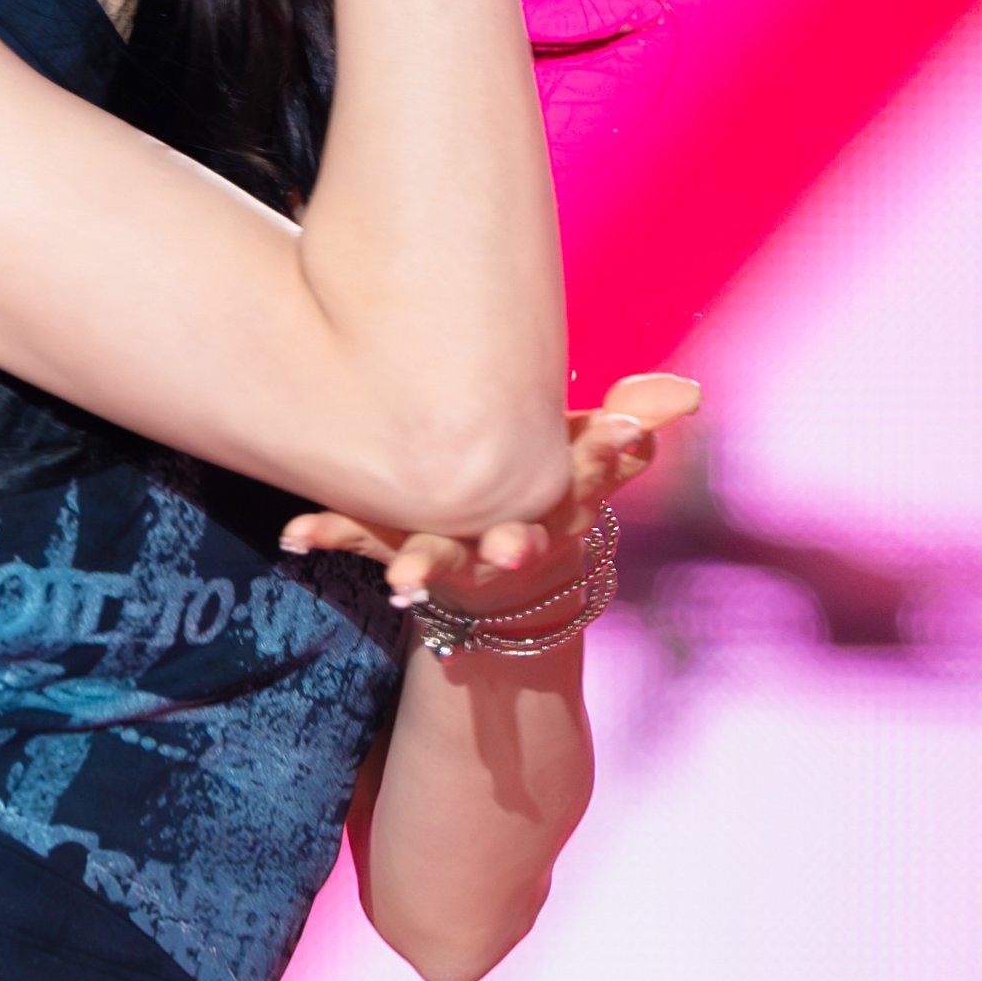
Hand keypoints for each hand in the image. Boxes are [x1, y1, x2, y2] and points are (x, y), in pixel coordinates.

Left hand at [277, 373, 701, 618]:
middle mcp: (504, 535)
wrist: (490, 574)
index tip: (629, 436)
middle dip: (515, 546)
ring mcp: (445, 547)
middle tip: (514, 548)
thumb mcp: (590, 457)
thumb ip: (630, 423)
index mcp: (557, 504)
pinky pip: (355, 540)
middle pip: (516, 542)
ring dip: (422, 572)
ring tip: (403, 586)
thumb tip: (688, 395)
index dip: (615, 458)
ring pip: (437, 563)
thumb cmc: (541, 491)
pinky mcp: (388, 543)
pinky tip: (294, 536)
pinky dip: (325, 536)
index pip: (596, 478)